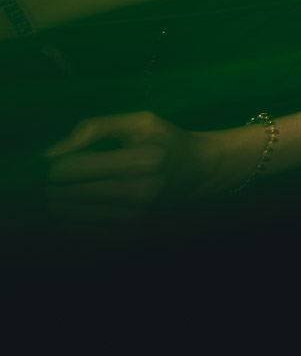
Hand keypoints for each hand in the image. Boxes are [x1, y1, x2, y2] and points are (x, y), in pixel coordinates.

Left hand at [43, 112, 227, 223]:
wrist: (197, 172)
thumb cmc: (165, 140)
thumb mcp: (138, 121)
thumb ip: (92, 128)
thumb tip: (48, 155)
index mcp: (144, 160)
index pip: (68, 169)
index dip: (58, 162)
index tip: (70, 156)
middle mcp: (140, 193)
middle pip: (63, 193)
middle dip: (56, 181)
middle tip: (70, 171)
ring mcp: (134, 217)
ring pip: (65, 214)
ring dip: (61, 199)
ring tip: (75, 186)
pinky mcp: (128, 233)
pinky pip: (77, 229)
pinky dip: (72, 214)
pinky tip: (84, 201)